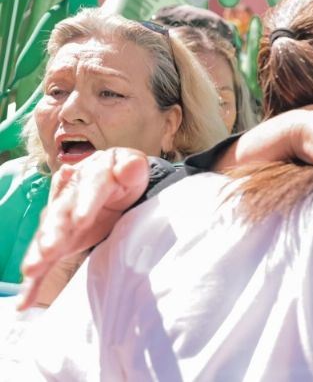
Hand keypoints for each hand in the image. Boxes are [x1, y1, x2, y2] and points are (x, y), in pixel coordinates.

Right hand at [19, 148, 148, 309]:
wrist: (112, 184)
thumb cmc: (122, 176)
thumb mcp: (132, 167)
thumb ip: (131, 167)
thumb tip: (127, 167)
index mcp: (88, 177)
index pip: (88, 188)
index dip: (85, 203)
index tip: (83, 220)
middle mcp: (67, 199)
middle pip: (58, 215)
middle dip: (53, 232)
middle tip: (49, 249)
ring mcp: (60, 222)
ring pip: (46, 237)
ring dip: (39, 254)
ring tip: (31, 270)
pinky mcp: (58, 242)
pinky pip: (44, 263)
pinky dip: (33, 283)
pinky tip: (24, 302)